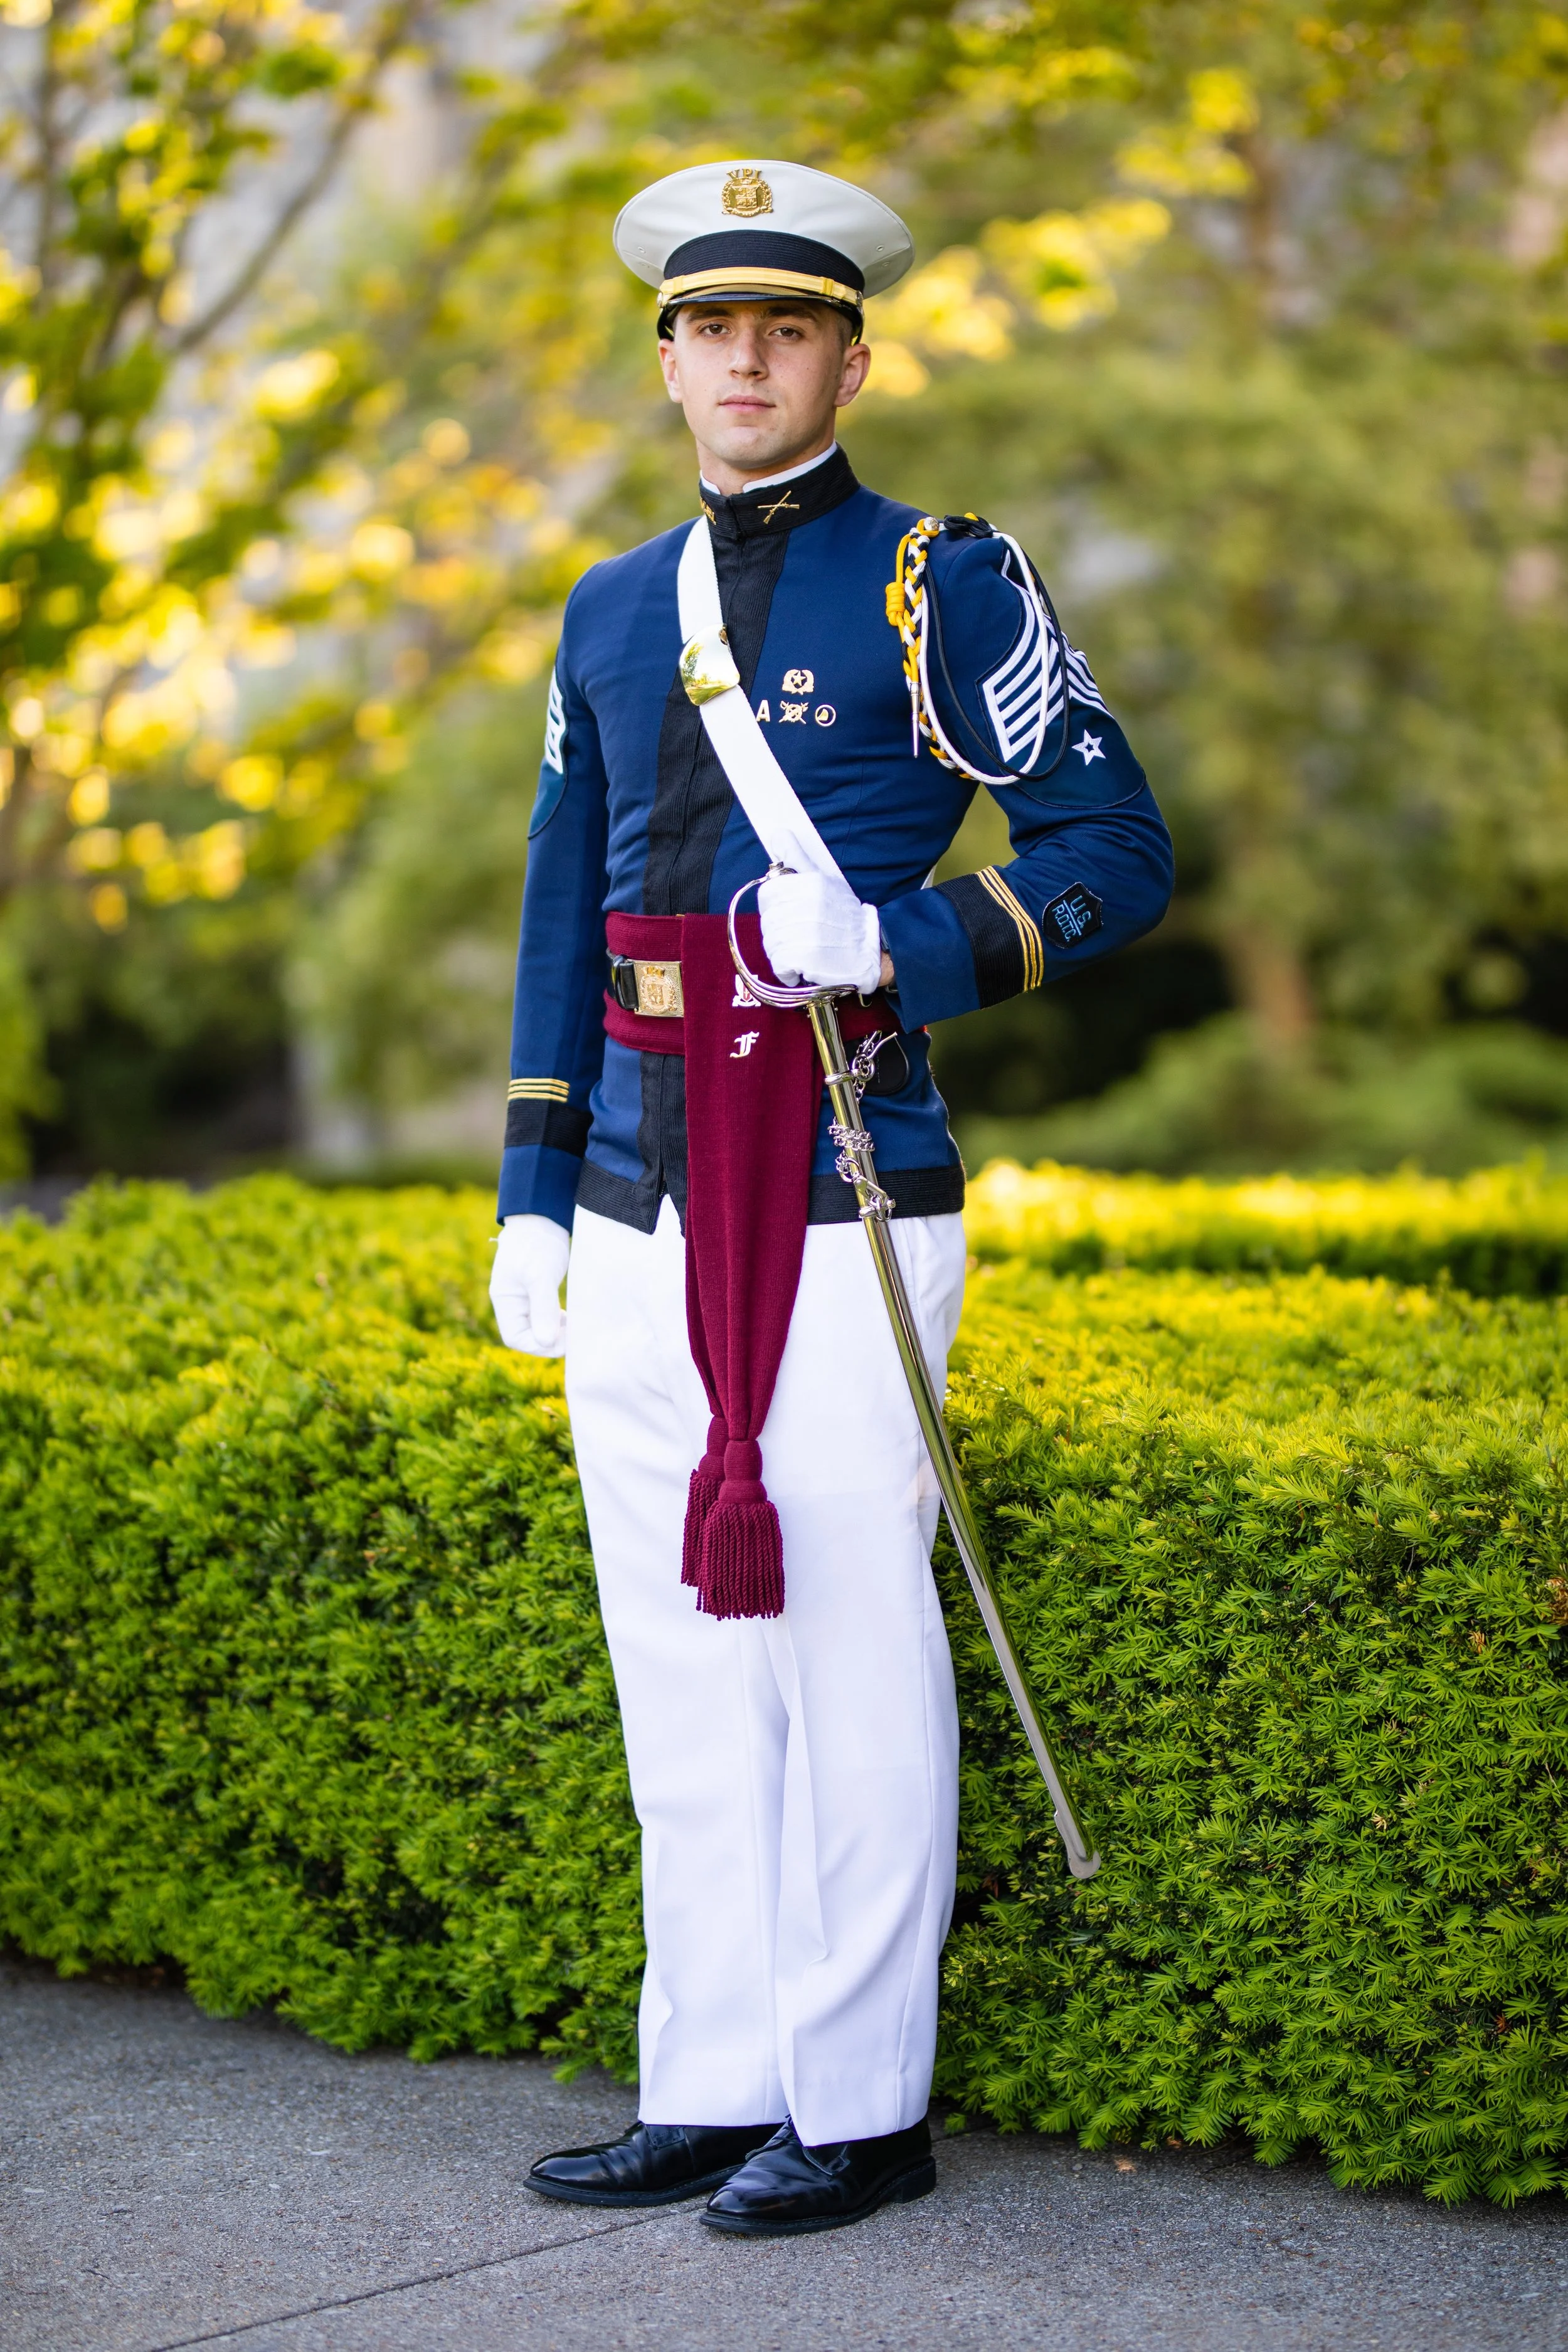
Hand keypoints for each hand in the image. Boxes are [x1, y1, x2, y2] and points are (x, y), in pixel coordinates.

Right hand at [490, 1214, 569, 1355]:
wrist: (542, 1217)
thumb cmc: (537, 1243)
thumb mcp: (540, 1275)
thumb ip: (542, 1308)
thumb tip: (546, 1342)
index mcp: (505, 1299)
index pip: (515, 1338)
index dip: (538, 1346)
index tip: (563, 1341)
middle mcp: (511, 1302)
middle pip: (526, 1336)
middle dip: (548, 1341)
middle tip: (573, 1336)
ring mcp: (523, 1297)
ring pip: (536, 1327)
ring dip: (554, 1333)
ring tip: (572, 1327)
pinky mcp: (536, 1291)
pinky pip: (544, 1316)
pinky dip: (556, 1322)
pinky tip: (569, 1318)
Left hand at [758, 868, 882, 992]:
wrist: (870, 949)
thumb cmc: (845, 915)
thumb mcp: (825, 879)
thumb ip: (797, 857)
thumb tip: (777, 834)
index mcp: (809, 884)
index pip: (768, 893)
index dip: (775, 905)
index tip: (789, 911)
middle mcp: (804, 906)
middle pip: (768, 921)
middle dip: (780, 929)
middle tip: (802, 932)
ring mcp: (802, 934)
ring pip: (771, 944)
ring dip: (784, 950)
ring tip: (805, 948)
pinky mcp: (802, 959)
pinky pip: (779, 966)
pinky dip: (788, 971)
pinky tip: (804, 965)